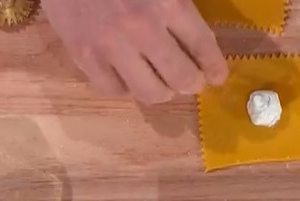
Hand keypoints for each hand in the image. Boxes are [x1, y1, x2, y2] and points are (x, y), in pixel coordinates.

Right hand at [44, 0, 227, 104]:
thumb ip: (180, 6)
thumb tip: (199, 41)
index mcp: (168, 2)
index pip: (203, 47)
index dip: (215, 68)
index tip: (216, 75)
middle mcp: (142, 28)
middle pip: (181, 78)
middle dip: (191, 82)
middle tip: (189, 79)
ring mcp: (110, 44)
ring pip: (150, 93)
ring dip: (161, 90)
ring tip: (160, 80)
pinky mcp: (82, 54)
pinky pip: (114, 90)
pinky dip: (126, 87)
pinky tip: (129, 75)